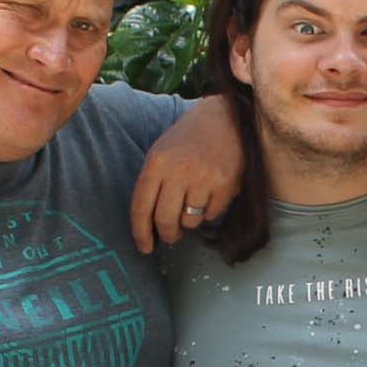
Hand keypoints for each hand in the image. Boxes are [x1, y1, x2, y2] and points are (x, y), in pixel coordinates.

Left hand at [129, 96, 243, 252]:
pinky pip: (210, 216)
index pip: (141, 207)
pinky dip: (208, 212)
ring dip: (189, 221)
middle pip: (165, 220)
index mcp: (156, 163)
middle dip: (167, 235)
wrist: (224, 119)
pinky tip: (209, 195)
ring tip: (193, 204)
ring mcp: (202, 179)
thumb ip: (153, 184)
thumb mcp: (161, 153)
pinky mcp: (225, 186)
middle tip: (170, 236)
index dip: (140, 233)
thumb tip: (149, 224)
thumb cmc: (188, 140)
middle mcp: (178, 172)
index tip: (144, 247)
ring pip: (189, 222)